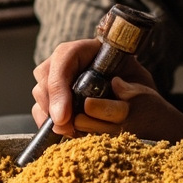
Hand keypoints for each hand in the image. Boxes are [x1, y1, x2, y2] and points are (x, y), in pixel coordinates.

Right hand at [31, 43, 182, 144]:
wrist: (140, 108)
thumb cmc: (139, 91)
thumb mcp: (142, 87)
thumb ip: (132, 88)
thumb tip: (116, 86)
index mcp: (92, 50)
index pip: (66, 56)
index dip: (59, 84)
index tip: (64, 115)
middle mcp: (72, 61)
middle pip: (46, 73)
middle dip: (52, 103)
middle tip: (65, 128)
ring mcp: (61, 79)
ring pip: (41, 91)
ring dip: (48, 114)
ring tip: (68, 132)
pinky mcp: (56, 98)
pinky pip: (42, 108)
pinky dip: (48, 122)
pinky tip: (63, 132)